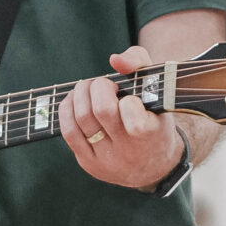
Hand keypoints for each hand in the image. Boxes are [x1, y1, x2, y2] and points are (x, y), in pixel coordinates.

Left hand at [60, 45, 184, 188]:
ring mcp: (107, 159)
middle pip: (102, 110)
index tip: (130, 98)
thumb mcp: (159, 89)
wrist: (153, 165)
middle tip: (103, 84)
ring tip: (88, 89)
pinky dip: (67, 110)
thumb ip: (140, 63)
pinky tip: (74, 101)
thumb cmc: (154, 117)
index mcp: (151, 134)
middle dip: (98, 87)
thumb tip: (114, 59)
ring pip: (82, 118)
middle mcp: (129, 150)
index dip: (128, 101)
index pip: (133, 116)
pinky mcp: (89, 163)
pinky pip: (69, 132)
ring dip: (80, 94)